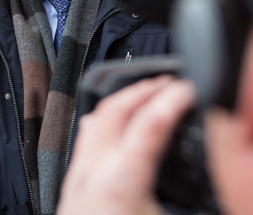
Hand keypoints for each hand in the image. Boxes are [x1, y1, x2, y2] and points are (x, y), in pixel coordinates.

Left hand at [57, 76, 195, 214]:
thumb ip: (192, 210)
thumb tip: (214, 201)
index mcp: (120, 183)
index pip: (147, 125)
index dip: (170, 101)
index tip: (187, 88)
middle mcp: (92, 172)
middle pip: (113, 111)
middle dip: (142, 90)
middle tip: (168, 82)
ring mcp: (77, 175)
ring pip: (94, 119)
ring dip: (122, 101)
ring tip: (145, 95)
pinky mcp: (71, 182)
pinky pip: (85, 137)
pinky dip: (105, 118)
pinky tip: (115, 121)